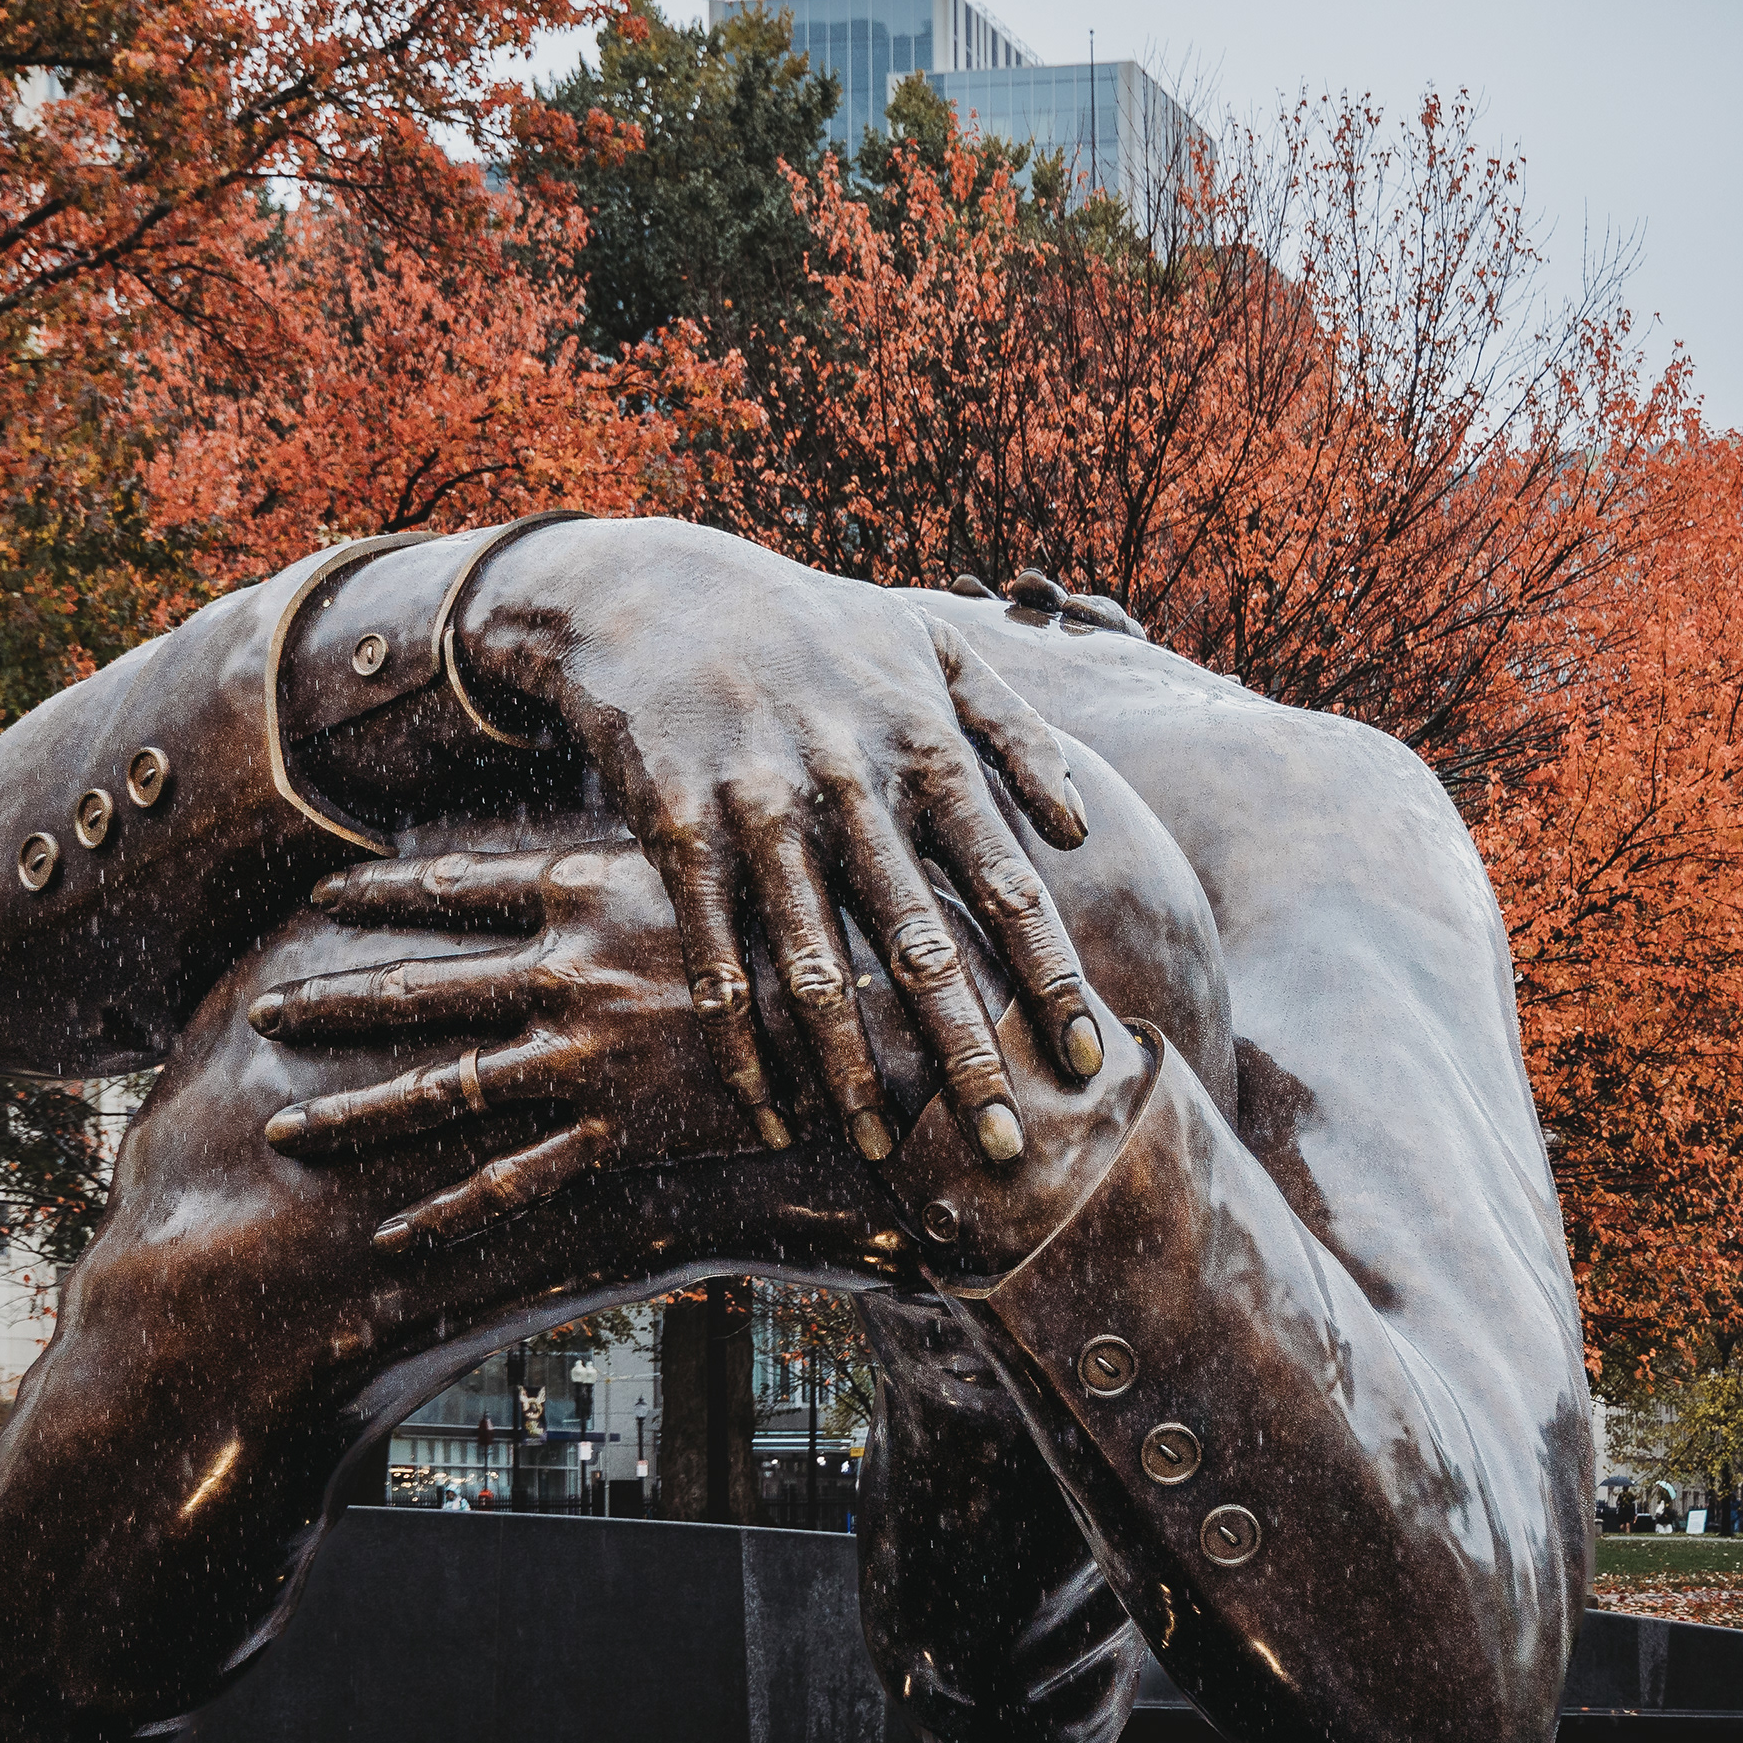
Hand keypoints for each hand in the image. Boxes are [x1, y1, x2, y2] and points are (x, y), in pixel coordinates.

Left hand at [250, 844, 784, 1249]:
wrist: (881, 1011)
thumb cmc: (817, 919)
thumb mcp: (725, 854)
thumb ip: (655, 846)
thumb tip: (630, 812)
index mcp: (591, 888)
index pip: (454, 882)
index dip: (380, 889)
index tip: (320, 894)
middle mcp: (569, 971)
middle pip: (420, 987)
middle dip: (330, 998)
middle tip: (259, 1006)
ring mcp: (587, 1056)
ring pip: (441, 1089)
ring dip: (354, 1110)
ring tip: (282, 1126)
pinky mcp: (618, 1131)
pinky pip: (512, 1180)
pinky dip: (446, 1211)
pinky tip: (388, 1235)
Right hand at [456, 523, 1102, 1166]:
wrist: (653, 590)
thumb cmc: (813, 628)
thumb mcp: (928, 645)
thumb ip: (1016, 729)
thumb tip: (1076, 831)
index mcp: (921, 741)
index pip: (1004, 879)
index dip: (1050, 974)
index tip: (1089, 1056)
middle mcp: (848, 782)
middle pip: (918, 941)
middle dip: (968, 1052)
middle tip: (1010, 1147)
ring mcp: (758, 808)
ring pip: (813, 967)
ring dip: (853, 1070)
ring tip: (890, 1152)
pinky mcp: (677, 830)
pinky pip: (713, 957)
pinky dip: (741, 1043)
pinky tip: (771, 1112)